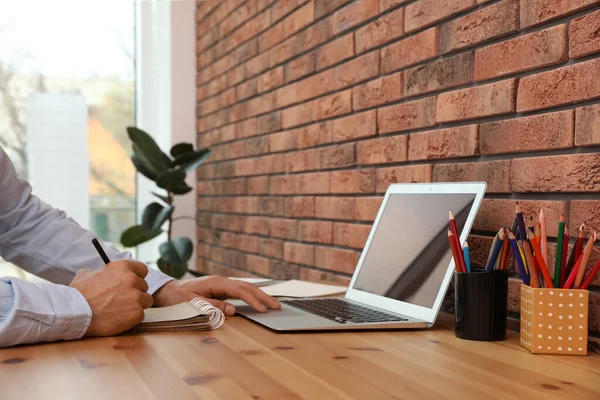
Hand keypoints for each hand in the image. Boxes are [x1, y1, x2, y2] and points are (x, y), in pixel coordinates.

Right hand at [70, 260, 153, 336]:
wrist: (76, 314)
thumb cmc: (78, 294)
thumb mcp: (87, 274)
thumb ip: (102, 272)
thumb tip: (103, 273)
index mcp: (122, 267)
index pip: (142, 269)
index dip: (136, 277)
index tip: (130, 284)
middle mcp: (132, 279)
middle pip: (144, 286)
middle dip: (135, 292)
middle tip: (121, 300)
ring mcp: (136, 296)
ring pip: (146, 300)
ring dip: (136, 304)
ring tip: (120, 310)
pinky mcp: (138, 312)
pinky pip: (141, 314)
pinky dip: (132, 317)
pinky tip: (119, 318)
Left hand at [153, 276, 279, 315]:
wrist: (169, 291)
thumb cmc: (178, 297)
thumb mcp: (192, 303)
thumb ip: (212, 306)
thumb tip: (232, 310)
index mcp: (216, 283)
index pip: (239, 291)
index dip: (252, 300)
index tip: (262, 309)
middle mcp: (222, 281)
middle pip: (247, 287)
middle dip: (263, 296)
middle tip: (277, 306)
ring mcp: (223, 284)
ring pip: (246, 288)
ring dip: (260, 296)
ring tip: (273, 304)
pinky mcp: (223, 289)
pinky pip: (241, 292)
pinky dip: (252, 296)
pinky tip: (260, 301)